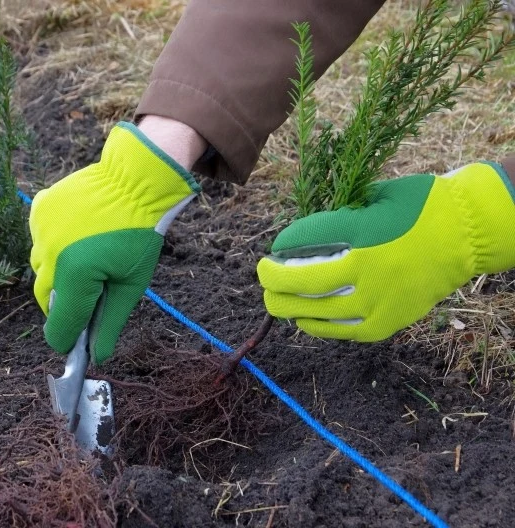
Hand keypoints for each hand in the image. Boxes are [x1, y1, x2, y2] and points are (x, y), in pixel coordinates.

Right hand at [30, 122, 199, 363]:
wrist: (134, 179)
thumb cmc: (139, 233)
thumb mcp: (131, 284)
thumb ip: (110, 322)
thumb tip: (98, 356)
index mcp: (75, 276)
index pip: (58, 328)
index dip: (68, 339)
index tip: (77, 341)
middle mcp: (50, 255)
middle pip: (46, 300)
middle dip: (65, 305)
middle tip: (89, 297)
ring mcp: (40, 231)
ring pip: (41, 269)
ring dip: (58, 274)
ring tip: (87, 258)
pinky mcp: (38, 211)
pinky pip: (40, 240)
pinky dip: (54, 245)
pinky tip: (78, 234)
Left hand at [258, 162, 514, 340]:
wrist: (467, 233)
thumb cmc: (419, 207)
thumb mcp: (373, 198)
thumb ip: (339, 217)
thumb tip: (302, 238)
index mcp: (361, 235)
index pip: (304, 244)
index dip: (282, 249)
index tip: (273, 250)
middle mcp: (366, 272)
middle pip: (302, 285)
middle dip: (273, 283)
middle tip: (263, 278)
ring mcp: (377, 301)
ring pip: (317, 313)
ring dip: (289, 307)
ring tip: (276, 301)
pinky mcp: (387, 322)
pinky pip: (342, 331)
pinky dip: (318, 326)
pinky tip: (304, 320)